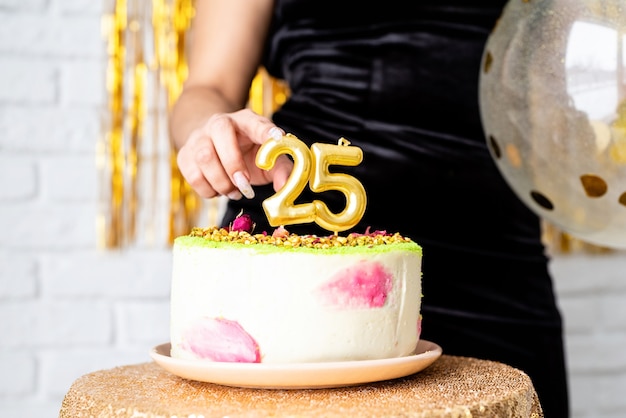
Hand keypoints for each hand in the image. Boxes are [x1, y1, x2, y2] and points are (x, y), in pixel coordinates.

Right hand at [176, 109, 292, 199]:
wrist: (213, 144)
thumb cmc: (248, 152)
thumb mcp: (268, 158)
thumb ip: (281, 169)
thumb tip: (284, 186)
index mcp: (246, 121)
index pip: (257, 122)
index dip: (266, 130)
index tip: (277, 138)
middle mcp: (220, 123)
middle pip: (220, 133)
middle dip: (233, 164)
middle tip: (245, 187)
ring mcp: (199, 137)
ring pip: (204, 158)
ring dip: (221, 183)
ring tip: (234, 191)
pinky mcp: (184, 155)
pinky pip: (192, 175)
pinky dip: (208, 190)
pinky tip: (219, 190)